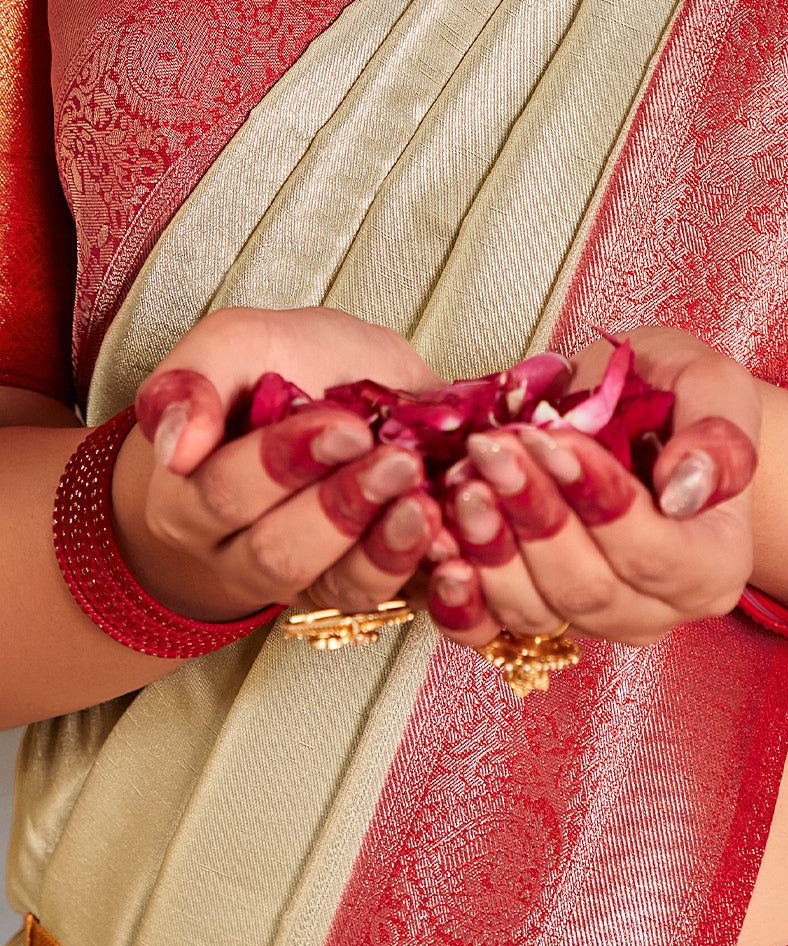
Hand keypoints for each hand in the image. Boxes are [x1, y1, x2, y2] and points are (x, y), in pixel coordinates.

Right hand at [113, 307, 443, 621]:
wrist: (335, 392)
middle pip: (278, 552)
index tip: (345, 426)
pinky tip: (450, 535)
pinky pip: (390, 599)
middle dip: (341, 509)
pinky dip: (422, 569)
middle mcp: (237, 553)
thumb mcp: (234, 346)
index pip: (226, 492)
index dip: (284, 463)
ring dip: (385, 549)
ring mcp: (303, 581)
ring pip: (336, 587)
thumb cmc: (280, 368)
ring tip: (426, 505)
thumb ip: (195, 381)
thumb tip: (178, 447)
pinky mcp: (361, 588)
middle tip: (398, 461)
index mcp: (190, 494)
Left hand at [424, 327, 759, 646]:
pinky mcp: (536, 620)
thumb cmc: (678, 400)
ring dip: (489, 548)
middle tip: (492, 450)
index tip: (552, 442)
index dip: (599, 502)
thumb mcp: (712, 386)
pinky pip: (489, 628)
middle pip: (588, 588)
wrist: (639, 424)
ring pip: (535, 611)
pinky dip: (457, 594)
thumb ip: (719, 436)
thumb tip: (684, 491)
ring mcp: (593, 623)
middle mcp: (656, 610)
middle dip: (534, 516)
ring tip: (462, 480)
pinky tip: (437, 544)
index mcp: (713, 564)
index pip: (655, 553)